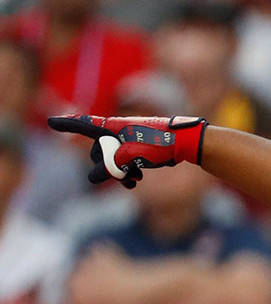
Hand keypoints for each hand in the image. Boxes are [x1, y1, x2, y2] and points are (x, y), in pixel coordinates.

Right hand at [47, 115, 206, 188]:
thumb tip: (94, 177)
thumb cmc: (158, 144)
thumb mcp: (128, 157)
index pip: (84, 126)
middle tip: (127, 177)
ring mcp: (128, 139)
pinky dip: (127, 172)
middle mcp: (117, 131)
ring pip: (112, 161)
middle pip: (98, 153)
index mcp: (112, 127)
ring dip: (119, 174)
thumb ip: (106, 168)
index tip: (51, 122)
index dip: (67, 125)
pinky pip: (124, 162)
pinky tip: (137, 180)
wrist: (186, 143)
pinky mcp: (138, 148)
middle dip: (107, 168)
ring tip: (134, 182)